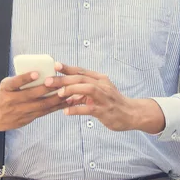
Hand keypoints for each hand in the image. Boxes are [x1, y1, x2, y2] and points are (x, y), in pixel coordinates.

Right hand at [0, 72, 67, 135]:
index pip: (15, 82)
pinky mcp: (27, 119)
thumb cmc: (5, 94)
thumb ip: (20, 80)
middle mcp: (12, 101)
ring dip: (55, 99)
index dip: (25, 78)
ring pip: (41, 105)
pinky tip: (65, 102)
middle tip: (60, 82)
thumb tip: (41, 71)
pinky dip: (55, 107)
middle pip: (31, 95)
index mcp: (6, 88)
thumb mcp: (7, 85)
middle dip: (47, 88)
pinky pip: (43, 113)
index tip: (37, 73)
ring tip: (67, 92)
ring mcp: (20, 111)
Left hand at [45, 62, 163, 132]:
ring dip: (72, 90)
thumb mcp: (99, 92)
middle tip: (48, 81)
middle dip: (63, 79)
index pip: (81, 71)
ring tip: (59, 94)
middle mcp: (102, 85)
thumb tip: (64, 92)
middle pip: (81, 78)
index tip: (55, 65)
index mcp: (100, 79)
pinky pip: (89, 108)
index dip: (68, 68)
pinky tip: (66, 111)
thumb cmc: (111, 102)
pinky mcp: (105, 111)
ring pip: (87, 89)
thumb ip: (82, 91)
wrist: (131, 113)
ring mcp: (104, 98)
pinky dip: (77, 109)